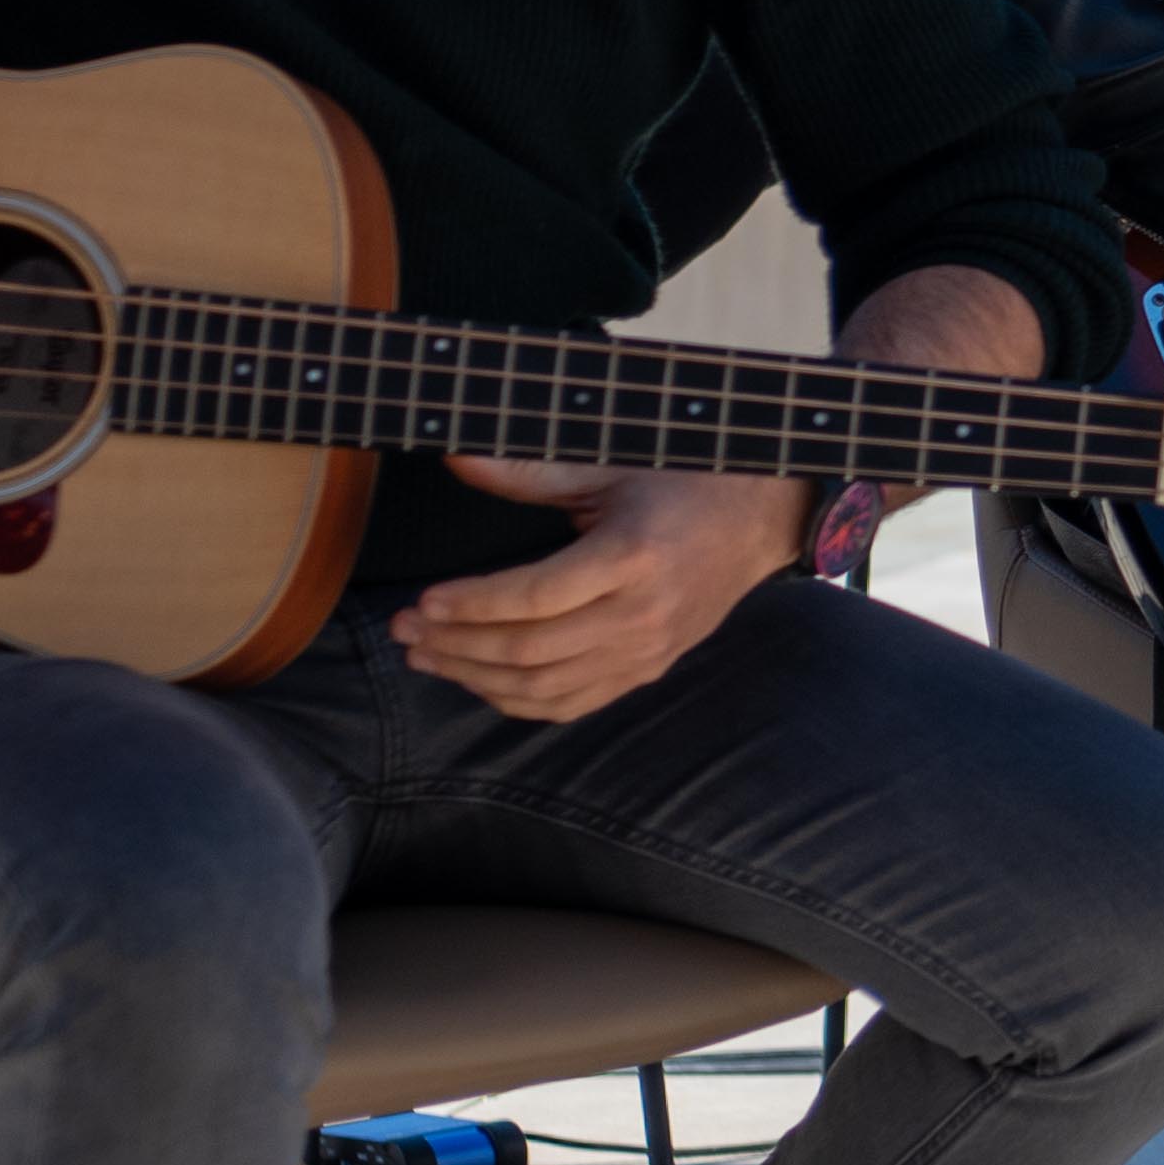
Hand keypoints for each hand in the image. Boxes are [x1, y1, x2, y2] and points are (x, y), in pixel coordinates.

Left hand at [399, 461, 807, 720]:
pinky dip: (517, 701)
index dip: (472, 604)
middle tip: (405, 628)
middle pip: (530, 650)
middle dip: (457, 644)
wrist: (758, 522)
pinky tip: (478, 679)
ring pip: (544, 687)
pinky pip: (571, 704)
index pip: (535, 598)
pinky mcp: (647, 670)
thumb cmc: (683, 483)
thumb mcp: (612, 466)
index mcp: (633, 557)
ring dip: (474, 677)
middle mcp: (641, 614)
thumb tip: (457, 459)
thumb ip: (532, 471)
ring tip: (426, 655)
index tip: (424, 600)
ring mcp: (646, 651)